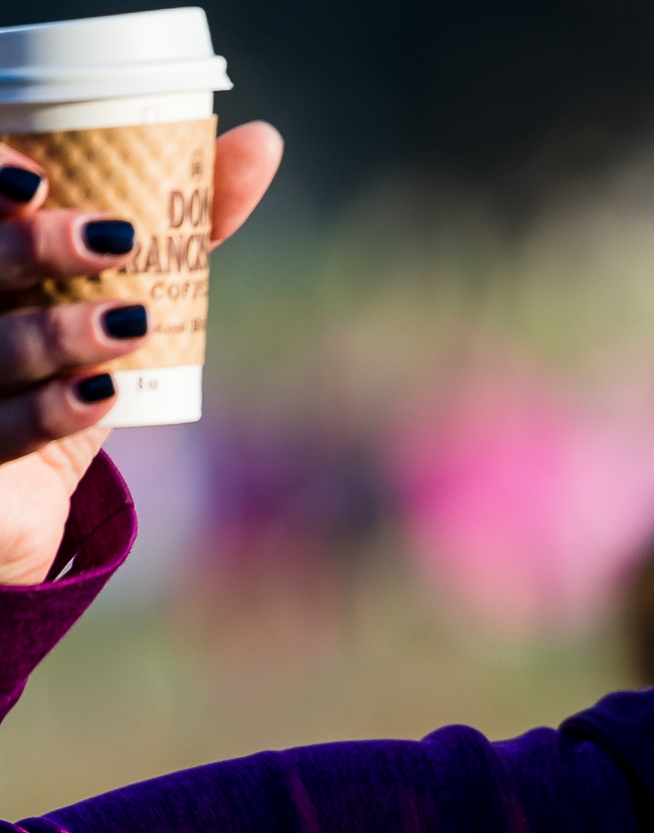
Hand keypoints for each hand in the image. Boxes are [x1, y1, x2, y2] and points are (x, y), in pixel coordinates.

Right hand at [0, 120, 282, 586]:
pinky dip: (51, 410)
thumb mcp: (122, 293)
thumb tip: (261, 142)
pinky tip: (101, 395)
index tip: (39, 181)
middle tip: (115, 240)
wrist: (16, 501)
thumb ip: (183, 224)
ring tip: (130, 323)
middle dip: (32, 247)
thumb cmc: (66, 371)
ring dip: (55, 328)